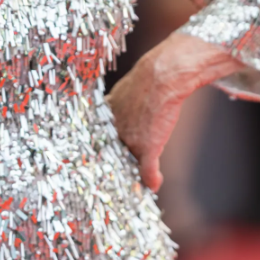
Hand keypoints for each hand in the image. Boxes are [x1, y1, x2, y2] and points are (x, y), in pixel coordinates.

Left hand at [106, 33, 239, 191]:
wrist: (162, 76)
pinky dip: (151, 179)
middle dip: (112, 165)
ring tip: (135, 182)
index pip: (97, 138)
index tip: (97, 158)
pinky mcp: (147, 146)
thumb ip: (119, 106)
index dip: (100, 150)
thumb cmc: (147, 81)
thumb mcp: (123, 93)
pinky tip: (155, 184)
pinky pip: (147, 170)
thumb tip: (123, 115)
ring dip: (132, 175)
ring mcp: (129, 139)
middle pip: (110, 154)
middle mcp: (113, 130)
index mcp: (104, 117)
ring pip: (128, 164)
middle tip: (112, 176)